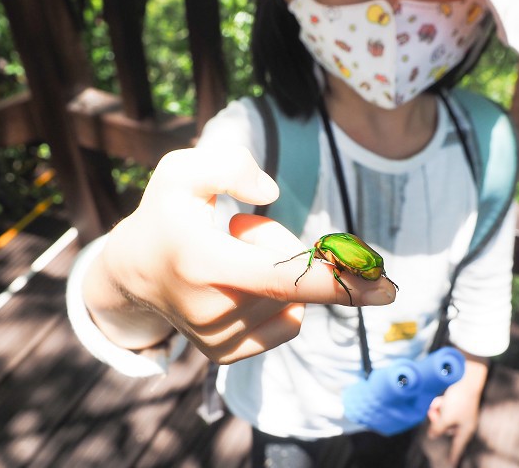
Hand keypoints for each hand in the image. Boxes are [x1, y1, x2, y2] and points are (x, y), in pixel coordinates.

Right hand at [82, 146, 396, 363]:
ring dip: (277, 273)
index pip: (282, 277)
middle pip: (294, 279)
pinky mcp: (226, 355)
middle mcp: (212, 308)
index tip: (387, 286)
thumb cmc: (166, 214)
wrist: (132, 273)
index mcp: (203, 260)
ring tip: (232, 258)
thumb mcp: (183, 171)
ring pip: (293, 302)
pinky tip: (242, 286)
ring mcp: (219, 339)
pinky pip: (287, 325)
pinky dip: (280, 301)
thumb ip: (228, 164)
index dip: (339, 280)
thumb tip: (272, 192)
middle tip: (243, 230)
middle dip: (286, 246)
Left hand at [426, 355, 488, 466]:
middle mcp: (463, 424)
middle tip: (433, 411)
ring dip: (438, 410)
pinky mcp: (457, 405)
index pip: (457, 447)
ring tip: (438, 402)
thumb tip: (431, 435)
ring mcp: (460, 414)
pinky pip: (445, 409)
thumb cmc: (459, 401)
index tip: (451, 465)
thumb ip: (437, 428)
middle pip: (445, 429)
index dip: (453, 456)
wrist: (466, 380)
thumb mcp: (446, 417)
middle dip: (437, 420)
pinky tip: (440, 399)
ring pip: (443, 418)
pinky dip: (441, 404)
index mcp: (464, 430)